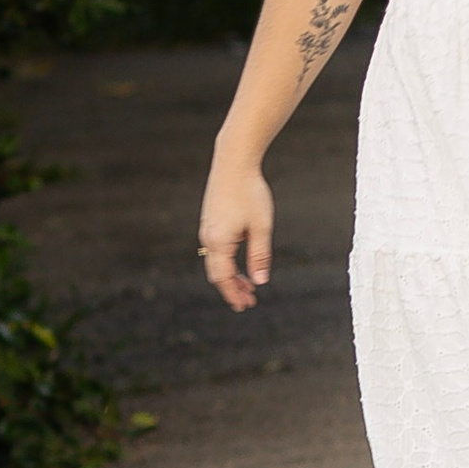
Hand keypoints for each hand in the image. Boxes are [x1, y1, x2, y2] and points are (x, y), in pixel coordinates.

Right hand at [199, 155, 272, 309]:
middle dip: (232, 288)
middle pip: (217, 273)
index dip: (234, 294)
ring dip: (230, 275)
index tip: (245, 305)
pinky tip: (241, 262)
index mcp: (219, 242)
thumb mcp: (261, 226)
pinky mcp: (211, 220)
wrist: (234, 162)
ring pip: (216, 261)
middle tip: (248, 300)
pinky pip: (216, 249)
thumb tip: (259, 280)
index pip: (224, 278)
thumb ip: (259, 255)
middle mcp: (208, 237)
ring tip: (248, 283)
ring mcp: (208, 228)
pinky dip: (227, 261)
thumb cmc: (250, 192)